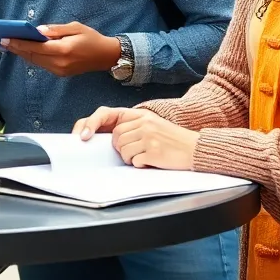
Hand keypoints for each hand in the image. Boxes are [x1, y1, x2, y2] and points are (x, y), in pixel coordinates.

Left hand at [1, 21, 121, 77]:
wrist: (106, 56)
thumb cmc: (91, 38)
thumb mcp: (75, 27)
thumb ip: (55, 30)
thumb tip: (37, 31)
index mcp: (63, 50)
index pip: (36, 47)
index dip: (19, 43)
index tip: (6, 39)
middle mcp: (59, 63)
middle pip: (32, 56)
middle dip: (17, 49)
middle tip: (3, 41)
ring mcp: (59, 70)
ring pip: (35, 62)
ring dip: (23, 54)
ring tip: (10, 45)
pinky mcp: (60, 73)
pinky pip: (42, 65)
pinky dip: (32, 57)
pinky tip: (25, 51)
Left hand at [73, 107, 198, 169]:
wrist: (197, 149)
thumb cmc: (172, 141)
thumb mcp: (151, 125)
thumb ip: (132, 127)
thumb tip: (107, 138)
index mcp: (140, 114)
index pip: (106, 114)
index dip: (91, 123)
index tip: (82, 136)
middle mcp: (143, 122)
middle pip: (114, 138)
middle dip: (121, 149)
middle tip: (137, 152)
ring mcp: (148, 136)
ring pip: (122, 151)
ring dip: (131, 158)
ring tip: (147, 156)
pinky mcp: (153, 150)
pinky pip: (134, 161)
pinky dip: (141, 165)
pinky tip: (152, 161)